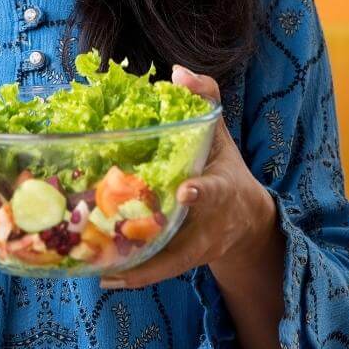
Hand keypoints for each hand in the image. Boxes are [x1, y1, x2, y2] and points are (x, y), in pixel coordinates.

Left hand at [99, 65, 273, 289]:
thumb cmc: (225, 166)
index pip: (214, 189)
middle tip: (126, 239)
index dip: (201, 191)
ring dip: (137, 268)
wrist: (246, 218)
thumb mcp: (219, 130)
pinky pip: (157, 272)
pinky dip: (133, 275)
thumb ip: (204, 97)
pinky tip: (102, 275)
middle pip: (186, 238)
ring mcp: (196, 248)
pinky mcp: (183, 261)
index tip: (186, 191)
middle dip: (160, 242)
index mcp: (222, 188)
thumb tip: (177, 72)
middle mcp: (209, 224)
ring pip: (168, 263)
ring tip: (102, 266)